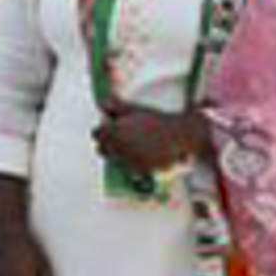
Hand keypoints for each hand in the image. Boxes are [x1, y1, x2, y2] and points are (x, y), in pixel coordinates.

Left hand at [93, 106, 211, 175]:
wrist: (179, 134)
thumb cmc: (157, 119)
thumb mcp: (134, 109)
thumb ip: (115, 106)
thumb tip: (101, 105)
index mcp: (115, 130)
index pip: (96, 134)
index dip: (103, 130)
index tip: (111, 128)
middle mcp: (119, 146)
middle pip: (101, 150)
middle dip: (108, 144)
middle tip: (120, 139)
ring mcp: (128, 160)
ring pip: (114, 160)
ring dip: (119, 154)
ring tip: (134, 145)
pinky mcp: (139, 170)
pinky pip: (128, 168)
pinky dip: (132, 163)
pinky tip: (143, 154)